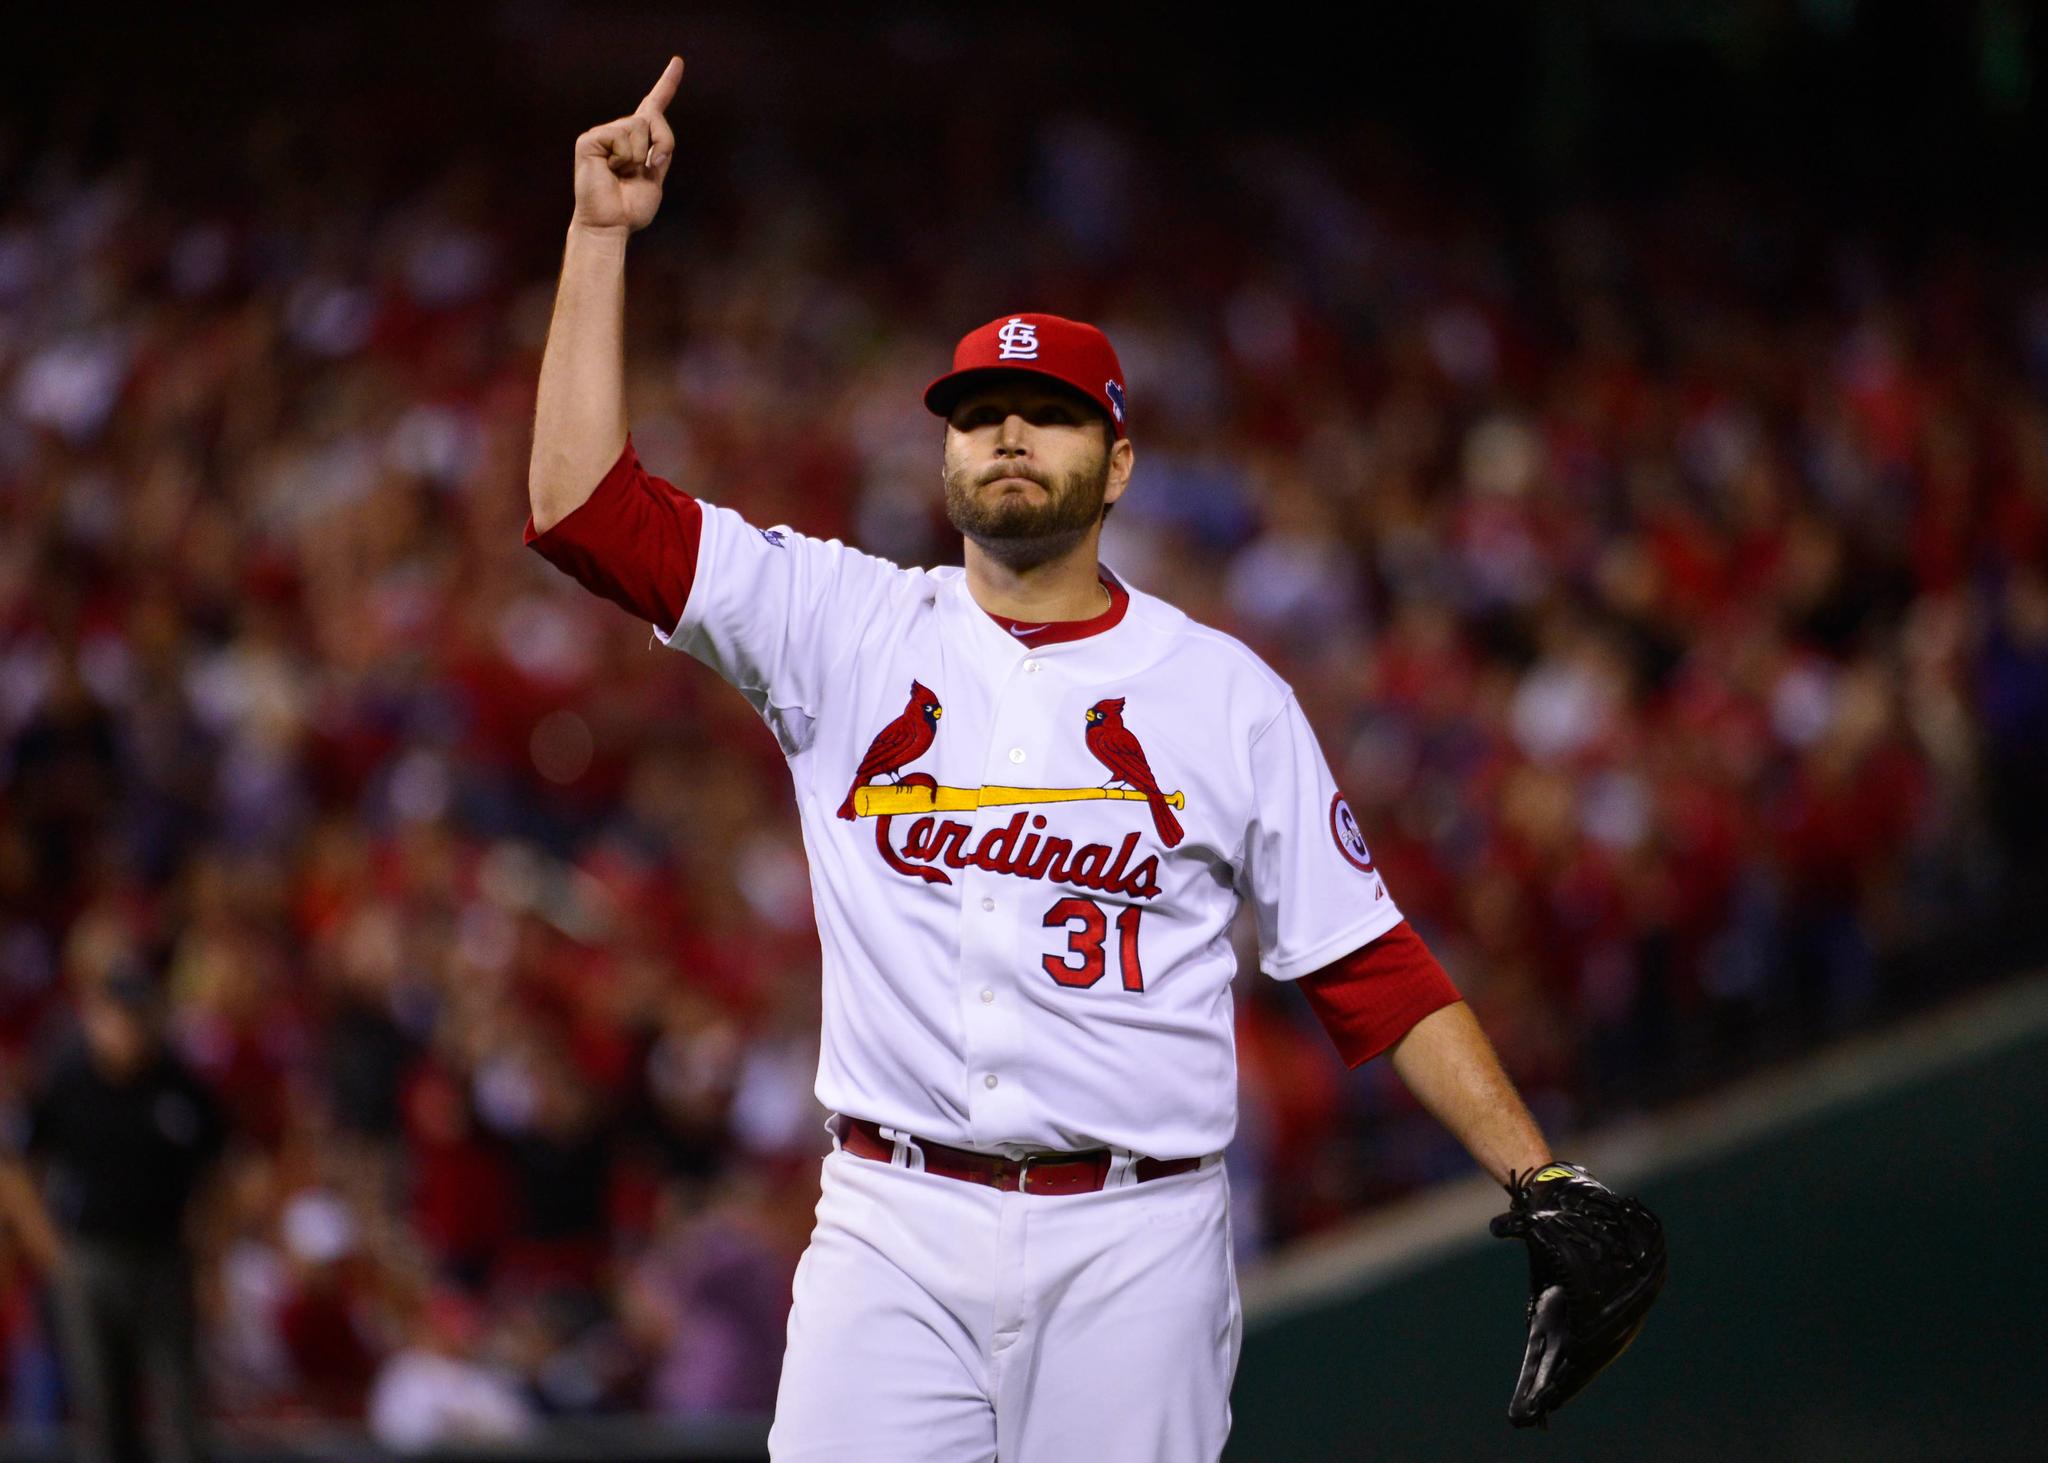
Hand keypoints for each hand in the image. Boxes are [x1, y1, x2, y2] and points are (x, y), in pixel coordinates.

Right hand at [571, 56, 683, 234]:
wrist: (610, 226)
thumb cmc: (630, 209)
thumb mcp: (655, 178)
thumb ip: (661, 150)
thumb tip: (657, 125)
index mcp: (637, 141)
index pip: (653, 106)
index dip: (667, 84)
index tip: (678, 61)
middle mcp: (619, 132)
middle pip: (653, 118)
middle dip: (662, 143)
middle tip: (646, 170)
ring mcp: (603, 134)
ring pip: (639, 126)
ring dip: (640, 155)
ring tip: (622, 173)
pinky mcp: (589, 140)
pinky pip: (622, 136)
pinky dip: (624, 157)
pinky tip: (611, 170)